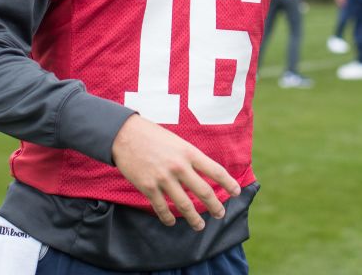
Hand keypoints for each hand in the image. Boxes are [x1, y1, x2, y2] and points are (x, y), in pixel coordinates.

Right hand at [111, 114, 241, 230]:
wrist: (125, 135)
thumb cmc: (152, 136)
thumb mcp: (177, 142)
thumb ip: (190, 158)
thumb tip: (202, 174)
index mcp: (189, 153)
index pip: (215, 171)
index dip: (228, 183)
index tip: (236, 192)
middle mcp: (179, 166)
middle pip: (204, 191)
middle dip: (215, 206)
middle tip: (220, 214)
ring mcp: (164, 178)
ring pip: (184, 204)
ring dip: (194, 218)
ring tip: (199, 226)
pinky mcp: (148, 187)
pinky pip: (162, 207)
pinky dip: (168, 217)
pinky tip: (172, 222)